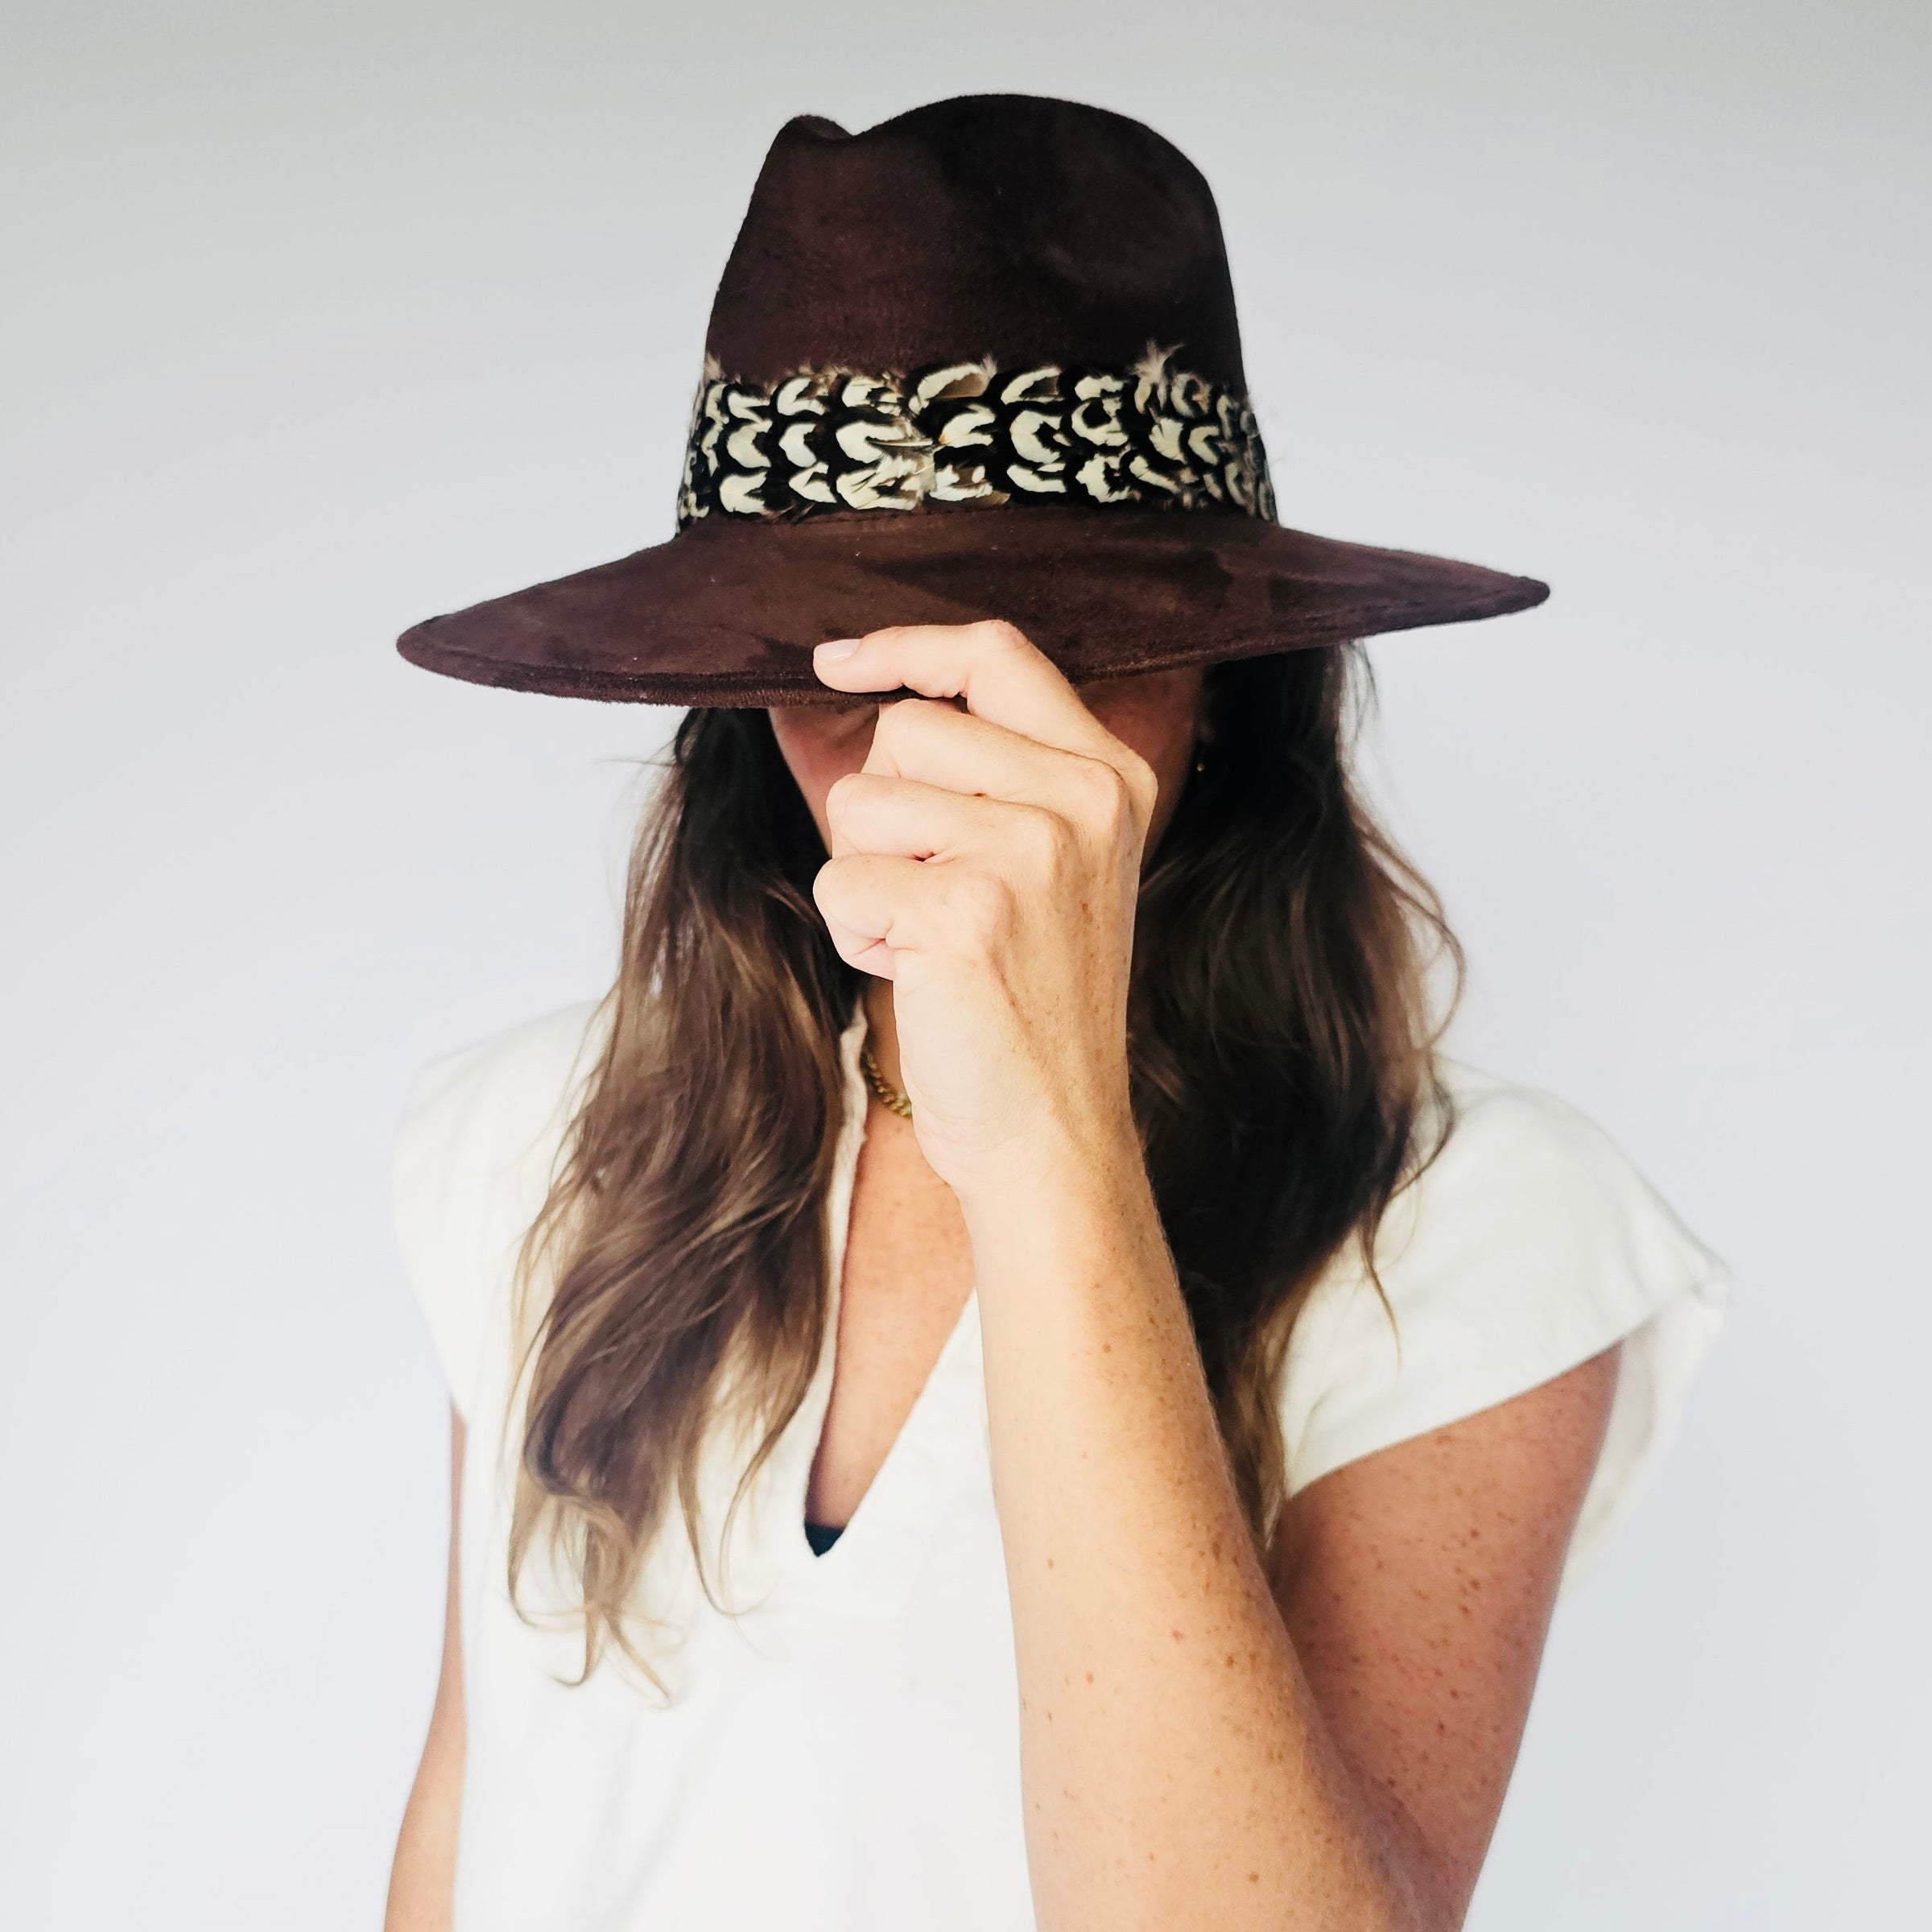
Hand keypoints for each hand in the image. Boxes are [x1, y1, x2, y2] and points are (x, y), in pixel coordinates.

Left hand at [810, 620, 1158, 1201]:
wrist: (1053, 1129)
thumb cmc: (1031, 999)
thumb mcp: (1051, 864)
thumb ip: (1001, 773)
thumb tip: (882, 689)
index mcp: (1110, 777)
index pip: (997, 654)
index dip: (906, 646)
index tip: (836, 662)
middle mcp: (1083, 799)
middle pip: (907, 728)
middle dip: (882, 810)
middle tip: (933, 891)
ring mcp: (1031, 851)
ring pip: (862, 801)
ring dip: (864, 874)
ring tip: (927, 937)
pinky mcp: (965, 909)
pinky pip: (841, 878)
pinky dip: (853, 932)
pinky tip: (914, 974)